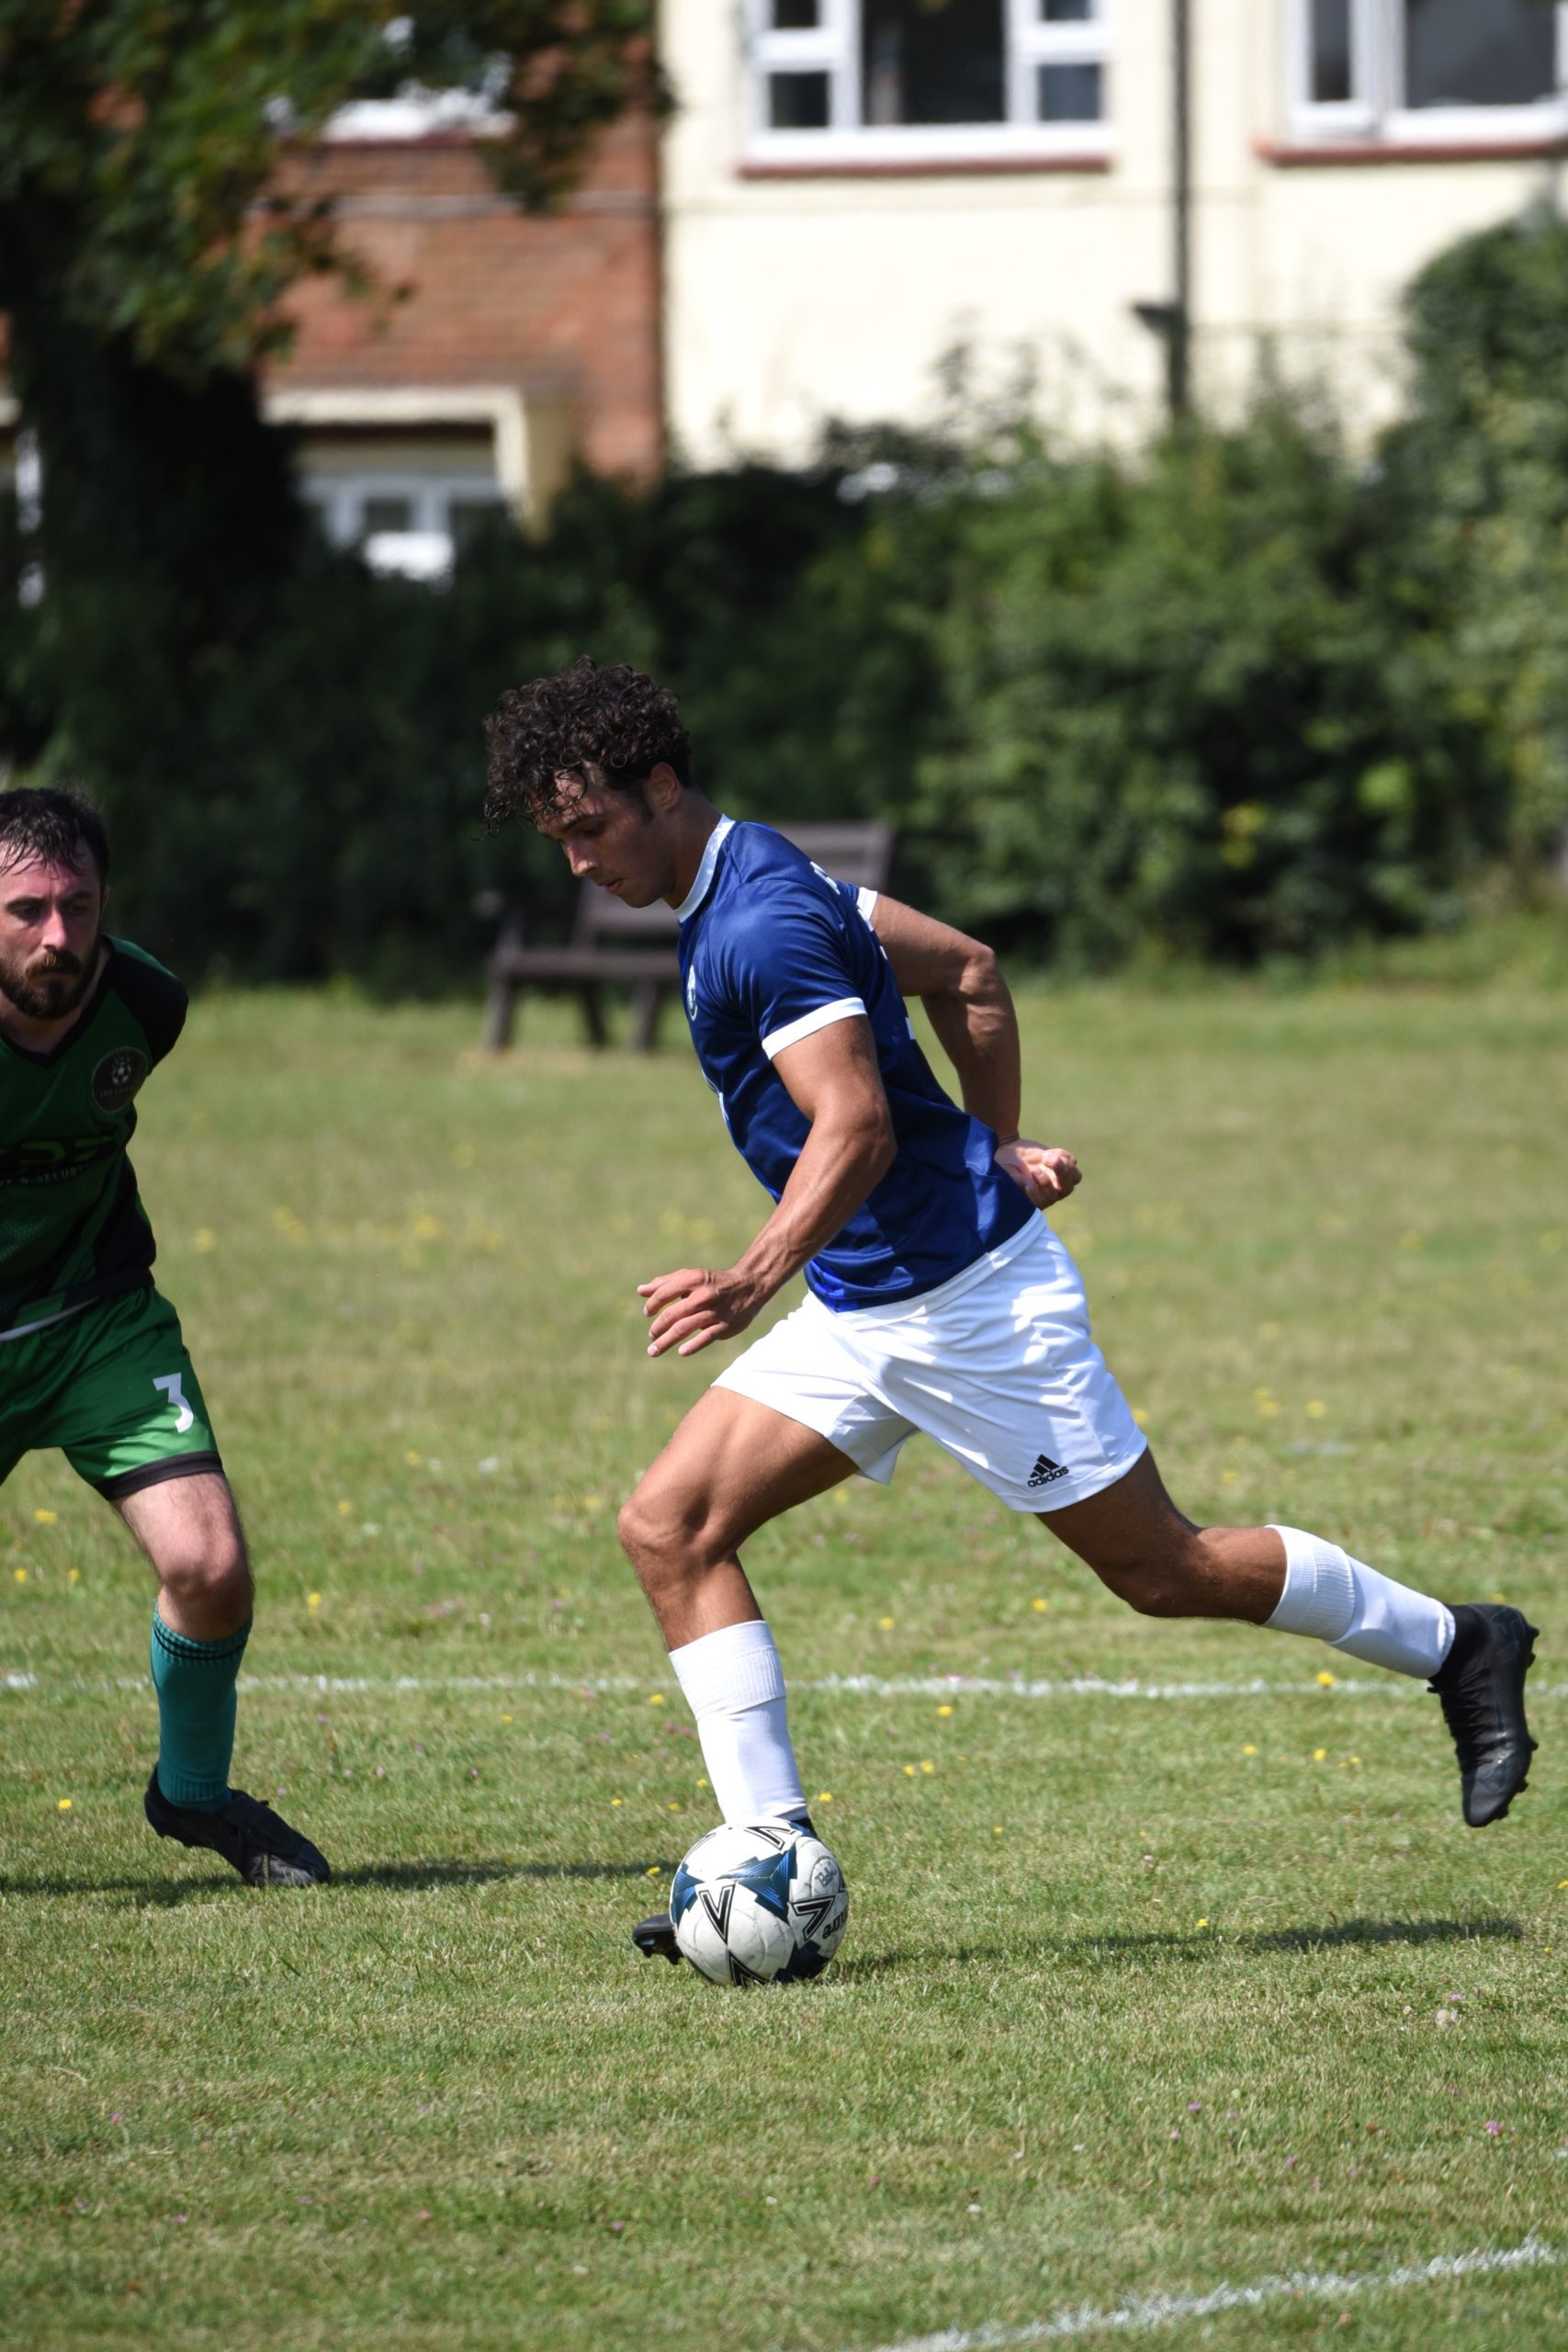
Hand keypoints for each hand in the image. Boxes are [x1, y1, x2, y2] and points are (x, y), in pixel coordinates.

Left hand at [638, 1265, 767, 1358]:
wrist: (749, 1285)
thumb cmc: (713, 1282)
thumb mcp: (691, 1277)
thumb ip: (665, 1283)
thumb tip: (640, 1290)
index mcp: (692, 1280)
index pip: (664, 1293)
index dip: (652, 1305)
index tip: (647, 1313)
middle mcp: (703, 1295)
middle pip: (672, 1315)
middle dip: (657, 1328)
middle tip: (651, 1337)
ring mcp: (714, 1311)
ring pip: (685, 1328)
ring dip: (666, 1340)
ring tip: (653, 1350)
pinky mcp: (725, 1325)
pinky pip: (706, 1337)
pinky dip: (693, 1345)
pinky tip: (681, 1352)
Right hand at [995, 1137, 1080, 1209]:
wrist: (1009, 1152)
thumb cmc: (1004, 1167)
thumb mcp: (1005, 1173)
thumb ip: (1015, 1181)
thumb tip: (1029, 1184)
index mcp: (1036, 1199)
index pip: (1046, 1200)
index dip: (1040, 1192)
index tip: (1029, 1179)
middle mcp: (1051, 1192)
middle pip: (1066, 1188)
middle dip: (1060, 1173)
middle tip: (1045, 1160)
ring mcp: (1058, 1179)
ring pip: (1075, 1177)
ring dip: (1064, 1165)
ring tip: (1047, 1156)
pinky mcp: (1062, 1165)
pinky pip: (1072, 1162)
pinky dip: (1063, 1155)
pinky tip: (1047, 1153)